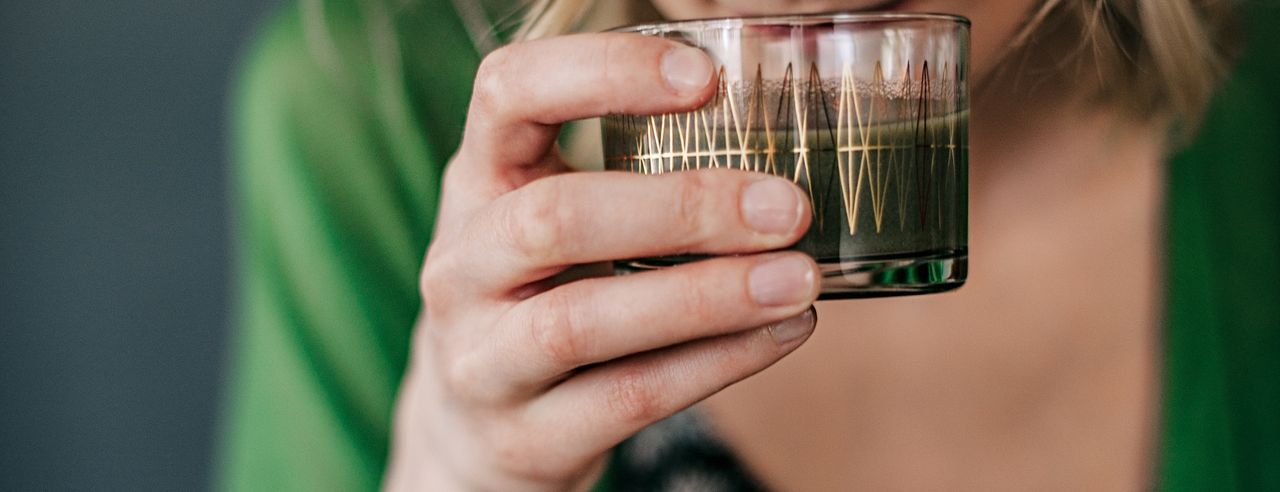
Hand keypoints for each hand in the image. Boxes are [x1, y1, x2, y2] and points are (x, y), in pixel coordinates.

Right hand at [385, 33, 819, 491]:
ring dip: (707, 296)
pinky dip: (716, 362)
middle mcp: (461, 265)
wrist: (475, 433)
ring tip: (800, 279)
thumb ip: (627, 177)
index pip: (508, 93)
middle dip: (682, 208)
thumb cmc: (541, 297)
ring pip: (584, 320)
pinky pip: (627, 397)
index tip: (706, 78)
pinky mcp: (523, 436)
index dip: (602, 72)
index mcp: (478, 182)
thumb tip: (776, 156)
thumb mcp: (551, 221)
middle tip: (787, 206)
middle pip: (553, 218)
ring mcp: (480, 358)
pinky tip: (783, 333)